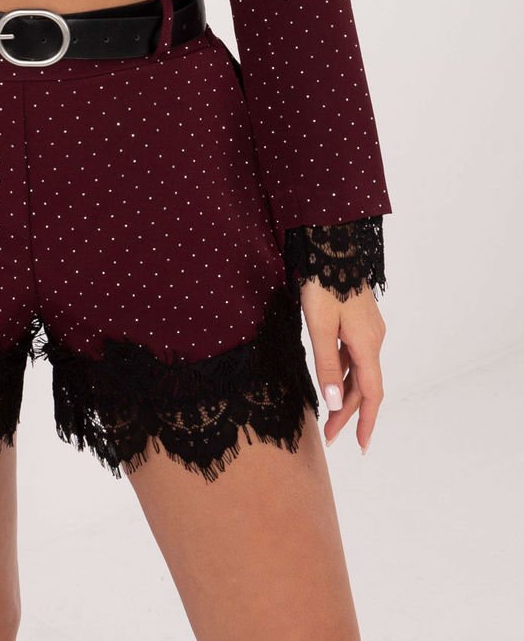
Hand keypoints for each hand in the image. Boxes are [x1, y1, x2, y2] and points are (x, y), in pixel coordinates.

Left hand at [300, 277, 385, 453]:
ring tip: (329, 414)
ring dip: (346, 393)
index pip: (372, 393)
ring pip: (360, 370)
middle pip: (365, 385)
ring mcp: (369, 329)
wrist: (331, 247)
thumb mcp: (319, 326)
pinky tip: (332, 379)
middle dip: (349, 413)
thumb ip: (326, 365)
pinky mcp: (359, 320)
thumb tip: (336, 403)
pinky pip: (355, 355)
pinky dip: (345, 372)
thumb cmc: (323, 284)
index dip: (367, 421)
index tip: (360, 446)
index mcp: (367, 344)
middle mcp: (373, 339)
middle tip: (330, 436)